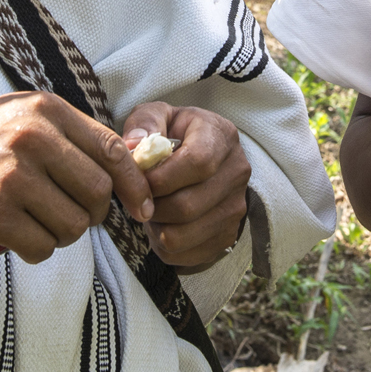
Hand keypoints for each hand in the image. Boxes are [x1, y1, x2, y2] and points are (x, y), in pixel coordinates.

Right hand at [0, 90, 154, 263]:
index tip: (142, 206)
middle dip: (94, 214)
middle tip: (75, 214)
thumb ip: (72, 134)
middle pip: (98, 194)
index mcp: (47, 110)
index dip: (135, 184)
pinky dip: (38, 249)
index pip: (113, 151)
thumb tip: (128, 164)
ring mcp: (13, 177)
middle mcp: (33, 139)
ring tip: (42, 223)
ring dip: (64, 234)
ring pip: (73, 225)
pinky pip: (42, 247)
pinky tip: (20, 235)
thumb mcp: (25, 115)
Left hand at [122, 103, 250, 269]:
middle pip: (187, 205)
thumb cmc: (174, 135)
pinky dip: (164, 246)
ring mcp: (236, 207)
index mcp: (221, 136)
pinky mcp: (229, 235)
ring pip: (184, 235)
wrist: (202, 157)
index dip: (162, 178)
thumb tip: (133, 147)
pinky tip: (162, 225)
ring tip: (150, 210)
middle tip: (139, 198)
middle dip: (152, 206)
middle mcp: (237, 172)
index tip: (141, 179)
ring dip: (156, 228)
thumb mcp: (158, 116)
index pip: (198, 163)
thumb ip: (144, 124)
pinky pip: (187, 255)